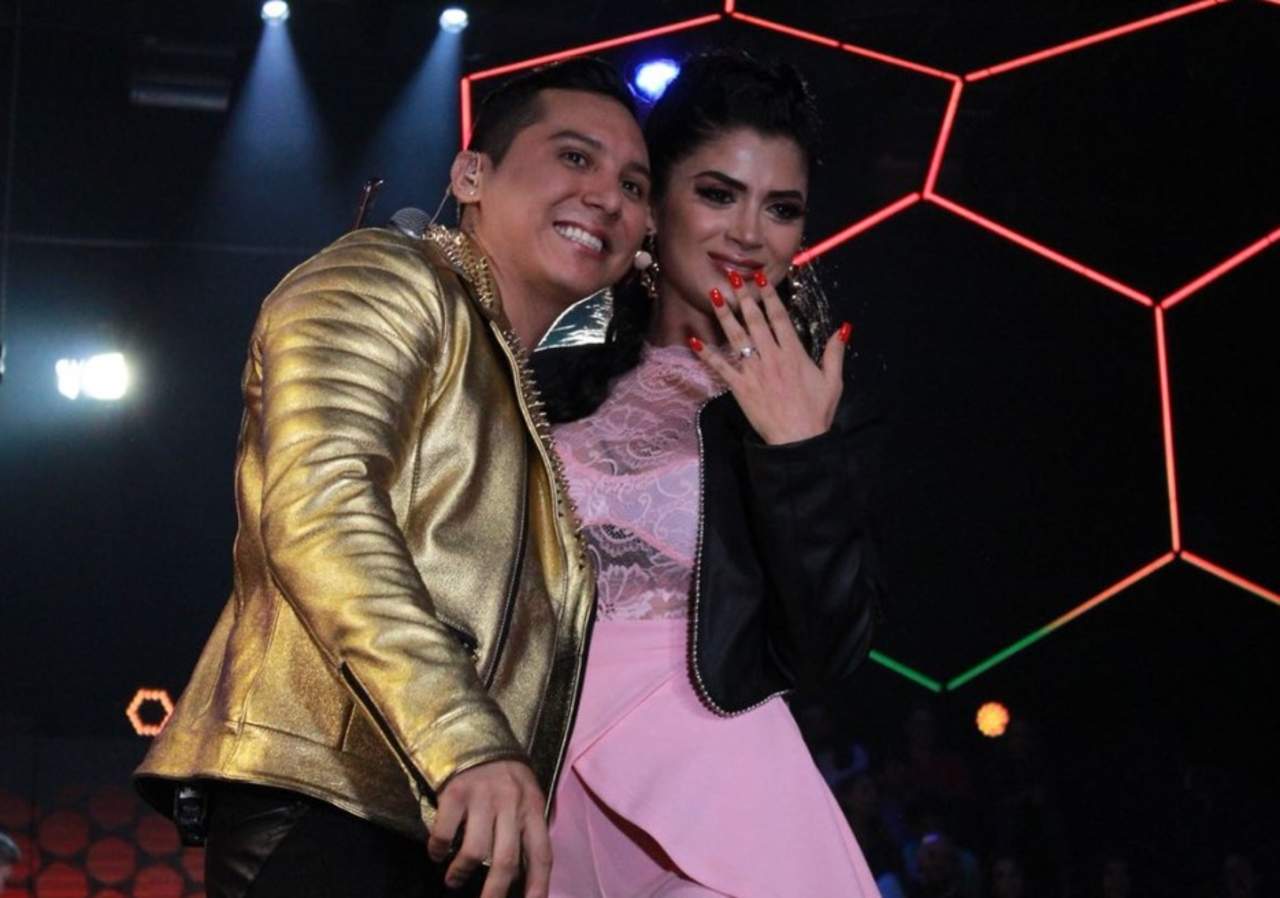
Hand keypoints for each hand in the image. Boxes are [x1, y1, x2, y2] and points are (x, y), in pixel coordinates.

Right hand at [427, 759, 550, 897]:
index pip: (541, 854)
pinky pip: (444, 833)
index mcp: (533, 806)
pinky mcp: (455, 792)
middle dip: (495, 893)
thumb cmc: (504, 774)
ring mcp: (482, 797)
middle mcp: (510, 802)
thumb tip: (522, 876)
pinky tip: (437, 853)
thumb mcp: (525, 795)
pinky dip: (437, 850)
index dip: (538, 885)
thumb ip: (526, 827)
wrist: (475, 733)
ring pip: (474, 851)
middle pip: (506, 860)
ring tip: (453, 880)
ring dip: (461, 873)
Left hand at [691, 270, 850, 444]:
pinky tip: (695, 340)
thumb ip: (835, 352)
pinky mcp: (740, 388)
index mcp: (794, 353)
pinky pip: (721, 368)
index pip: (779, 317)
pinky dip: (707, 355)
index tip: (761, 278)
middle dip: (744, 296)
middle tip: (733, 276)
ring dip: (725, 315)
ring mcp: (754, 372)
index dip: (769, 296)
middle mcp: (772, 357)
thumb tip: (844, 327)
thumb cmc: (817, 412)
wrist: (799, 440)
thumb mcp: (833, 380)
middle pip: (755, 320)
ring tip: (713, 294)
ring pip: (737, 337)